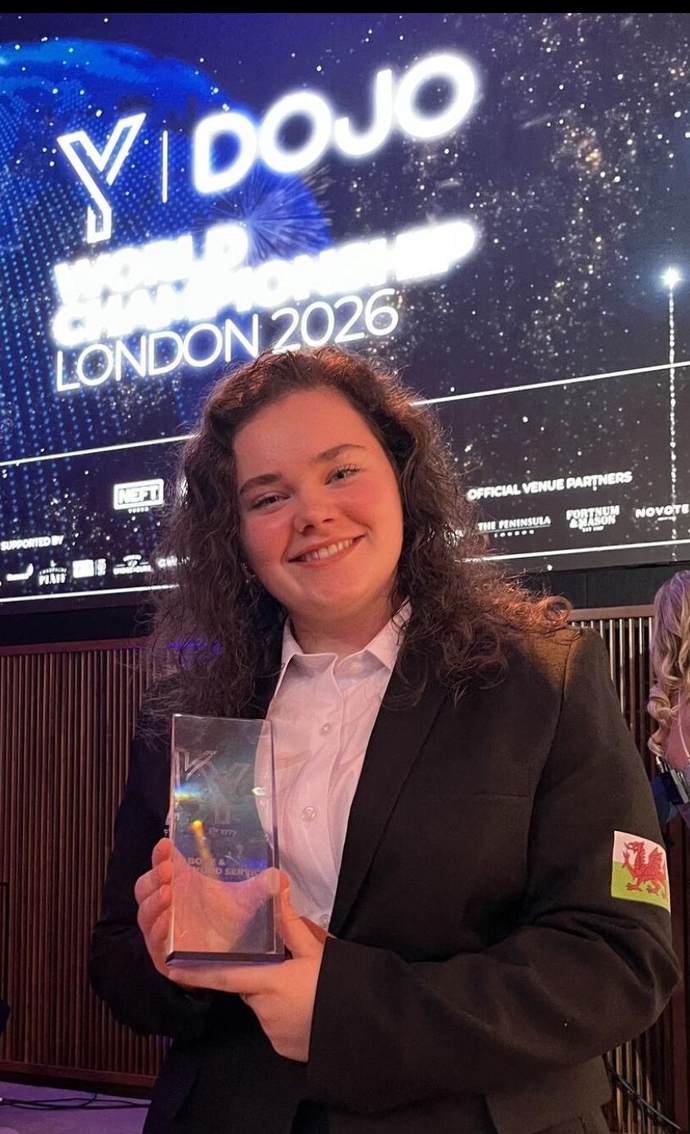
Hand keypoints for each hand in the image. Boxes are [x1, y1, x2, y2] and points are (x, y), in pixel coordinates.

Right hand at [134, 837, 278, 976]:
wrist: (223, 962)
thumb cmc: (226, 923)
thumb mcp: (244, 903)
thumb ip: (260, 889)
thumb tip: (279, 876)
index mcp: (180, 884)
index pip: (163, 864)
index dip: (160, 853)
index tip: (166, 843)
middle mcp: (166, 904)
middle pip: (146, 886)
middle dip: (153, 876)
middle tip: (167, 870)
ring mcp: (162, 929)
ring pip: (145, 913)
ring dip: (153, 902)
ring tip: (167, 892)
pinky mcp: (163, 953)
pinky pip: (153, 942)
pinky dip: (157, 931)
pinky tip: (165, 923)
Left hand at [166, 874, 330, 1060]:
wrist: (362, 1029)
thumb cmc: (337, 984)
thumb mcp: (317, 951)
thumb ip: (290, 924)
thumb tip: (276, 886)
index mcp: (269, 982)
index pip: (224, 977)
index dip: (196, 973)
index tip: (170, 968)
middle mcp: (264, 1010)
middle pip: (248, 988)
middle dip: (257, 976)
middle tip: (283, 965)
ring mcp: (273, 1032)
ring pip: (262, 1006)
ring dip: (273, 996)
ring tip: (304, 988)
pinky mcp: (282, 1048)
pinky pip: (275, 1026)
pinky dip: (284, 1016)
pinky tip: (307, 1009)